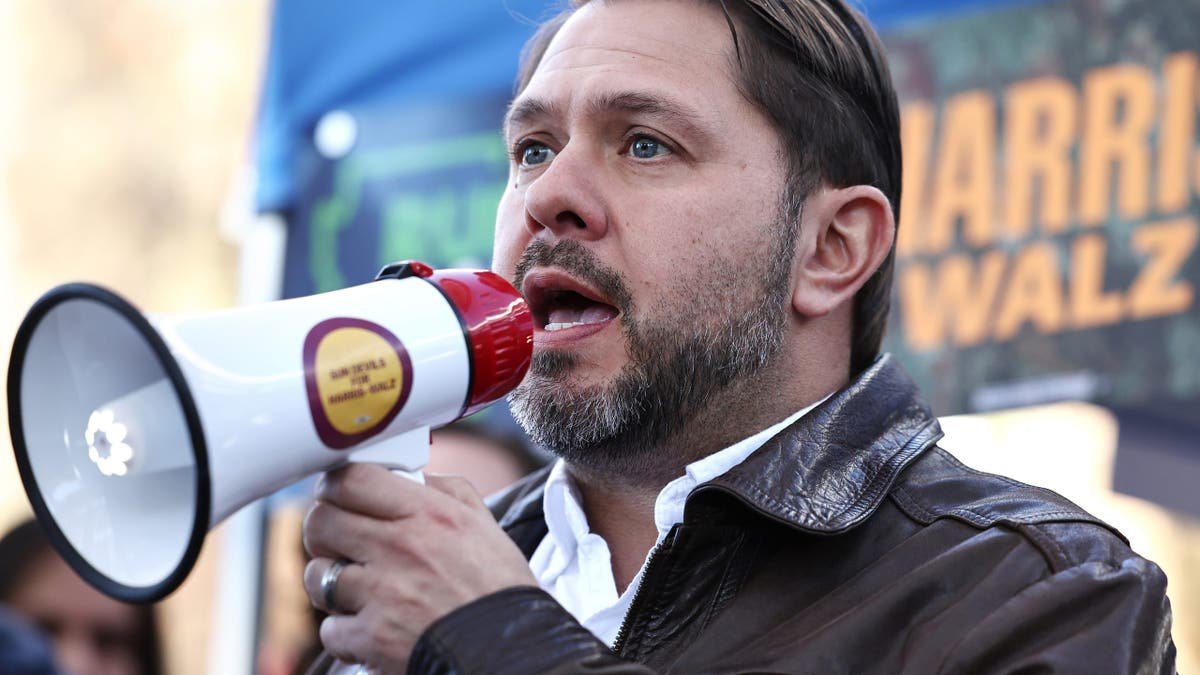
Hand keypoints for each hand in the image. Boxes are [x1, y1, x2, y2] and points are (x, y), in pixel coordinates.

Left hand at [301, 464, 536, 670]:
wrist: (511, 650)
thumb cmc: (498, 588)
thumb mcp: (482, 524)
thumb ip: (446, 490)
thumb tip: (410, 477)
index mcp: (428, 513)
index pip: (351, 479)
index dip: (335, 486)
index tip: (338, 495)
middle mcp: (400, 546)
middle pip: (320, 521)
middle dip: (324, 530)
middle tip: (339, 541)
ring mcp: (382, 593)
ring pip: (317, 575)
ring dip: (330, 582)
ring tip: (357, 589)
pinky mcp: (372, 637)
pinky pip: (330, 628)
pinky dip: (344, 632)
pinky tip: (371, 626)